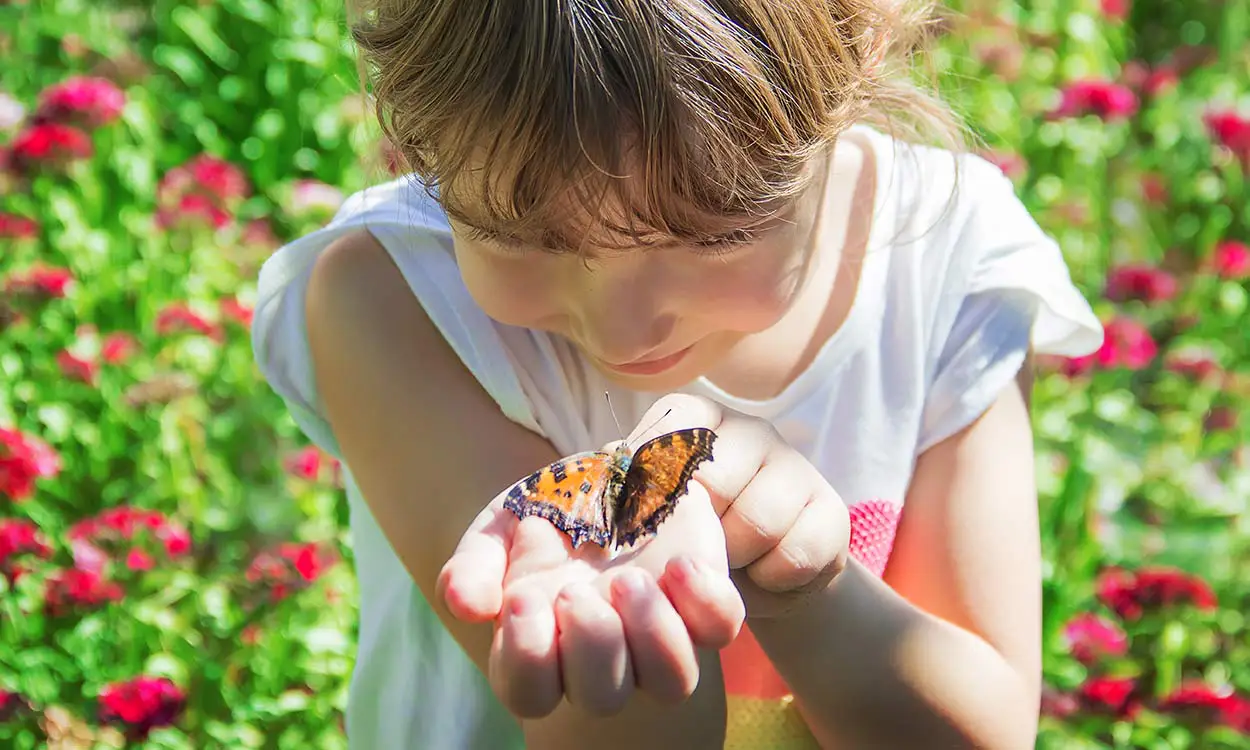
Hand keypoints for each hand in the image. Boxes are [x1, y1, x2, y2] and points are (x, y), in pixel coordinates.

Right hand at [437, 447, 744, 719]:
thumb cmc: (550, 511)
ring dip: (650, 635)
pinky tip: (679, 564)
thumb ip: (473, 565)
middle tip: (578, 588)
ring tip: (628, 580)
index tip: (524, 597)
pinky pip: (719, 629)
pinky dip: (703, 601)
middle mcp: (603, 655)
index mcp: (542, 644)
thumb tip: (469, 606)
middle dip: (591, 644)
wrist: (612, 471)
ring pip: (671, 682)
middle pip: (601, 698)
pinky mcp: (703, 604)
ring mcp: (658, 634)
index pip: (528, 693)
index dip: (528, 657)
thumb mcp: (500, 526)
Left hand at [640, 394, 851, 618]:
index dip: (656, 488)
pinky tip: (764, 573)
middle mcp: (748, 428)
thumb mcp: (649, 516)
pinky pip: (795, 554)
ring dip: (736, 561)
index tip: (651, 520)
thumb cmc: (689, 541)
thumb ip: (621, 491)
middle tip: (693, 551)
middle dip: (697, 535)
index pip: (667, 432)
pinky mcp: (831, 509)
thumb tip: (601, 477)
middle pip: (713, 482)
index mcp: (693, 417)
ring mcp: (795, 464)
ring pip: (757, 521)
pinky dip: (771, 580)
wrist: (759, 580)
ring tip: (730, 562)